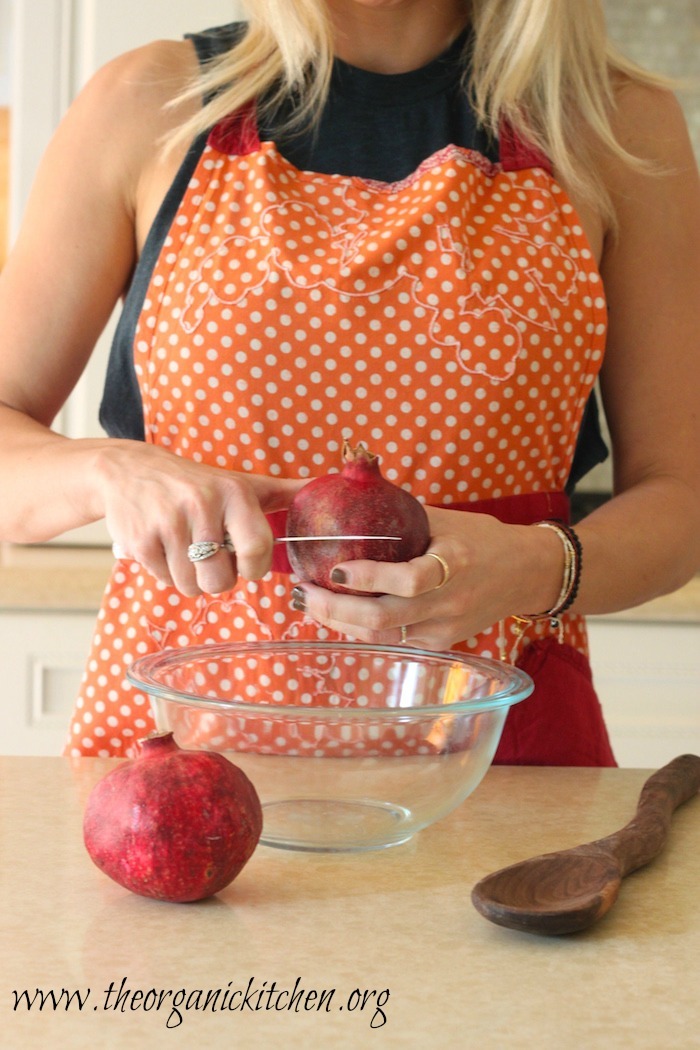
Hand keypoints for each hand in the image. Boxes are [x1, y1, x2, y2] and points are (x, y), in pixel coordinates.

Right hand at [97, 440, 304, 594]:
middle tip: (210, 554)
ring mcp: (168, 525)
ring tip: (185, 549)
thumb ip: (285, 492)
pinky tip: (164, 546)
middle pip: (221, 581)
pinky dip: (166, 573)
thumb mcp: (241, 482)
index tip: (245, 561)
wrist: (126, 470)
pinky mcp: (140, 542)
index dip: (253, 568)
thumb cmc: (195, 482)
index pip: (257, 550)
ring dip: (191, 578)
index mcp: (233, 493)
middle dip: (217, 577)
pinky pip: (165, 582)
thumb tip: (329, 486)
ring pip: (192, 586)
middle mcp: (202, 506)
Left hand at [290, 507, 562, 649]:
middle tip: (303, 593)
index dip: (368, 579)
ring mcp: (445, 628)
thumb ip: (399, 513)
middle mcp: (449, 602)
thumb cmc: (481, 539)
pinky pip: (393, 641)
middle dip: (336, 610)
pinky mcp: (441, 643)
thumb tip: (350, 487)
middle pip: (384, 619)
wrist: (525, 573)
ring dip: (340, 623)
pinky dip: (361, 629)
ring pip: (382, 637)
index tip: (335, 570)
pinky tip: (338, 614)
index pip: (408, 581)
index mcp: (454, 564)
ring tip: (309, 604)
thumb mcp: (444, 519)